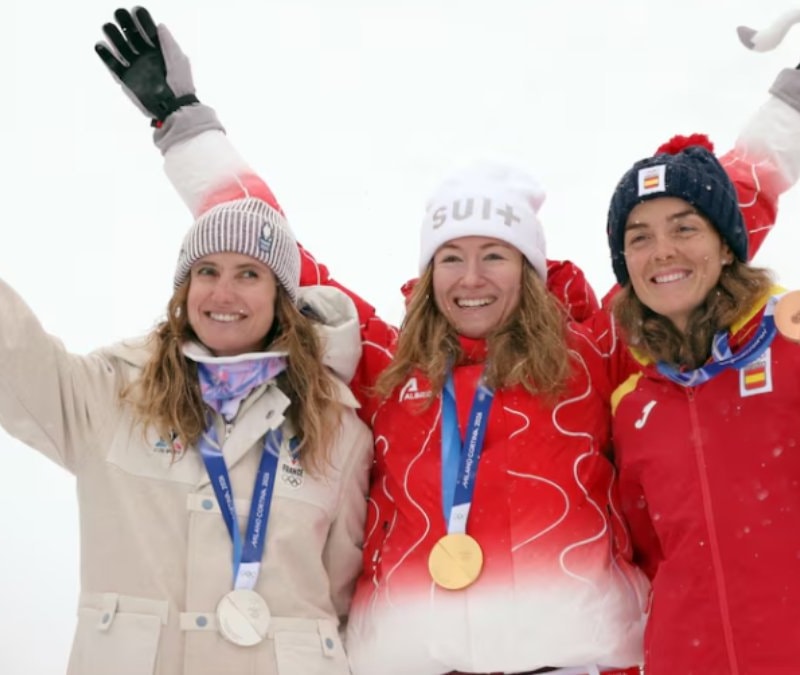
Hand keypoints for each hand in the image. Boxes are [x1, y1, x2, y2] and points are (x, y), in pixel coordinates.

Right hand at [95, 6, 197, 124]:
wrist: (175, 107)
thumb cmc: (181, 84)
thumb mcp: (178, 60)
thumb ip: (168, 43)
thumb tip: (160, 26)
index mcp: (158, 50)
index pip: (146, 30)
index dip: (140, 19)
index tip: (136, 11)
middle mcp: (145, 57)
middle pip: (130, 35)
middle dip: (124, 23)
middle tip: (119, 15)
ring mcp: (135, 67)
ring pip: (119, 47)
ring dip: (112, 36)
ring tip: (107, 28)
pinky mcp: (127, 79)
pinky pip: (112, 65)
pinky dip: (105, 55)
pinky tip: (101, 46)